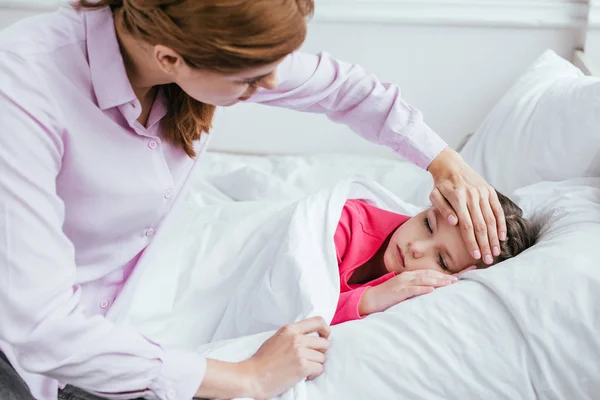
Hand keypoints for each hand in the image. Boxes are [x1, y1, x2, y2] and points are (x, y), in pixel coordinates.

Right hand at [241, 316, 330, 398]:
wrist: (253, 377)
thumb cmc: (262, 360)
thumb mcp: (277, 338)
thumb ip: (293, 335)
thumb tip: (310, 336)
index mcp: (290, 329)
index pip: (318, 321)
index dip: (325, 329)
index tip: (325, 336)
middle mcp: (296, 338)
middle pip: (324, 342)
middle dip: (319, 352)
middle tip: (310, 359)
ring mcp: (300, 352)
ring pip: (322, 357)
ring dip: (315, 364)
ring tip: (302, 368)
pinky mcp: (302, 367)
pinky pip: (319, 369)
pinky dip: (313, 374)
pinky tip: (302, 375)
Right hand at [359, 270, 456, 315]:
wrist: (370, 299)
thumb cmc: (387, 297)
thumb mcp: (403, 290)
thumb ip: (414, 289)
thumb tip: (430, 292)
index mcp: (408, 276)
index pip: (428, 273)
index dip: (441, 274)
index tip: (454, 277)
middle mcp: (406, 277)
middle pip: (428, 274)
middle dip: (443, 277)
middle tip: (456, 280)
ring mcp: (402, 283)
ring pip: (422, 280)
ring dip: (437, 281)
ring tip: (449, 284)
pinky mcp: (398, 292)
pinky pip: (412, 290)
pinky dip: (422, 289)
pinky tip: (432, 290)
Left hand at [427, 147, 506, 264]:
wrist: (451, 165)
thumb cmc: (440, 185)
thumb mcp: (435, 195)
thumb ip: (443, 209)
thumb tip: (453, 223)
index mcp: (458, 198)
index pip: (466, 225)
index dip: (471, 242)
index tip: (475, 256)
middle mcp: (472, 196)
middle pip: (481, 225)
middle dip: (485, 245)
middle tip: (488, 260)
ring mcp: (483, 193)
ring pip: (491, 219)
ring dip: (494, 238)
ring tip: (495, 253)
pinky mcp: (490, 191)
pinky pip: (498, 209)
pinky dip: (501, 224)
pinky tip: (502, 237)